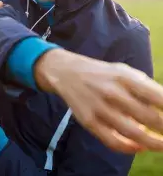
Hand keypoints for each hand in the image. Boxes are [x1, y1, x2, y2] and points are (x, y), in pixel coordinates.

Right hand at [34, 49, 162, 153]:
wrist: (66, 73)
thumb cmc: (101, 73)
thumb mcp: (124, 72)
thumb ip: (146, 88)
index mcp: (125, 77)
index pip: (159, 98)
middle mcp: (112, 92)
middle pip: (151, 118)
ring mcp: (99, 108)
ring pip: (134, 134)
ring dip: (154, 144)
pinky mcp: (89, 121)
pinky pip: (113, 141)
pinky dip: (129, 148)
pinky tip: (138, 147)